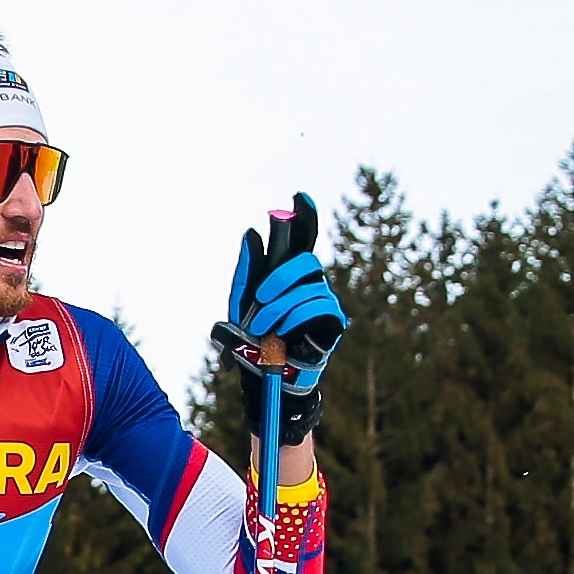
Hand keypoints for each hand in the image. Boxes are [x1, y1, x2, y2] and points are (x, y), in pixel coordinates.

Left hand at [214, 193, 349, 445]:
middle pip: (305, 259)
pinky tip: (281, 332)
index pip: (302, 238)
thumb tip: (251, 232)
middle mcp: (309, 283)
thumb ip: (247, 271)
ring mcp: (323, 301)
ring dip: (279, 306)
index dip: (305, 215)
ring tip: (261, 326)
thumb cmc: (253, 339)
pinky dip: (294, 318)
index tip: (299, 195)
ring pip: (307, 286)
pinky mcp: (332, 322)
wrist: (264, 377)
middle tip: (260, 297)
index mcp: (288, 275)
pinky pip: (317, 308)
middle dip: (280, 276)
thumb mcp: (241, 305)